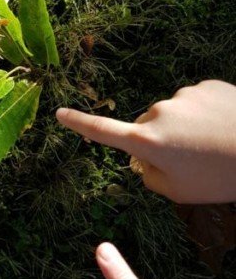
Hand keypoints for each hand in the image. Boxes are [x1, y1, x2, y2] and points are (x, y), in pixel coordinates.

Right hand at [56, 80, 235, 203]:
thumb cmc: (222, 177)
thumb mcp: (178, 192)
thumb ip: (150, 175)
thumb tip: (145, 158)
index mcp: (147, 141)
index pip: (103, 131)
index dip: (79, 123)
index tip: (59, 113)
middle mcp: (159, 112)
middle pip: (146, 126)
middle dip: (159, 140)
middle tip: (190, 161)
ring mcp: (183, 96)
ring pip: (173, 114)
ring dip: (185, 128)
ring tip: (214, 146)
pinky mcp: (207, 85)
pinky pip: (195, 102)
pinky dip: (204, 115)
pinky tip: (224, 129)